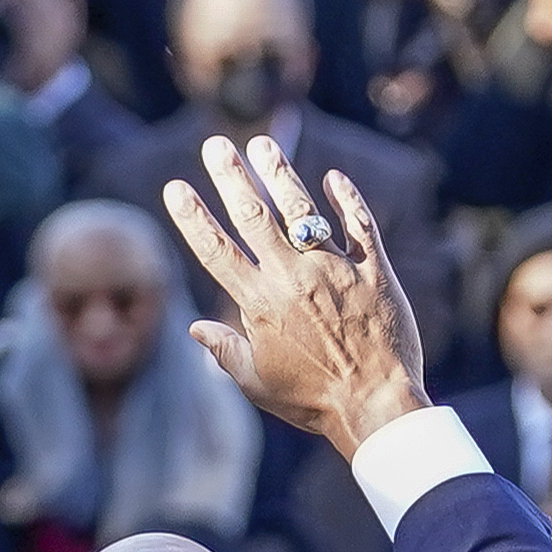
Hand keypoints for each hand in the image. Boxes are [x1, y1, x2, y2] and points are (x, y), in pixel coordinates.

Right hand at [160, 133, 430, 460]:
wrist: (376, 407)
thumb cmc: (313, 402)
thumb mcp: (257, 382)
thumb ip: (225, 350)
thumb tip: (194, 328)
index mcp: (260, 305)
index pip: (216, 250)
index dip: (193, 216)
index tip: (175, 187)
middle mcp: (293, 279)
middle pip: (254, 217)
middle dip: (231, 177)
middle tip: (215, 144)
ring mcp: (335, 271)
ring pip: (302, 210)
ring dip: (280, 173)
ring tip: (263, 144)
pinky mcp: (374, 272)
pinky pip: (361, 225)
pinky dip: (347, 199)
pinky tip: (334, 177)